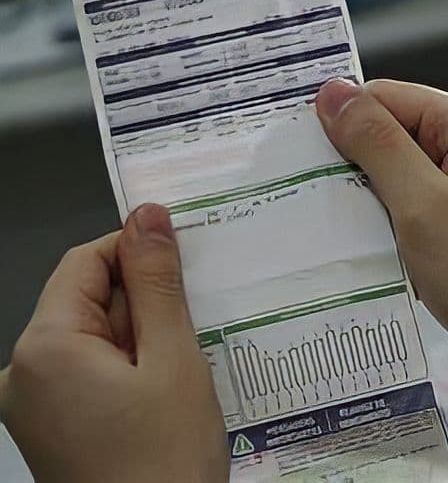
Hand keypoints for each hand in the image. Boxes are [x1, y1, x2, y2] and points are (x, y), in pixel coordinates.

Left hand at [0, 204, 228, 482]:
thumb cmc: (164, 462)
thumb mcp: (173, 359)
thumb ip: (158, 283)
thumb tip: (149, 216)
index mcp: (44, 347)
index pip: (86, 261)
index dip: (138, 251)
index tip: (187, 261)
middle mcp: (24, 372)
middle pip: (89, 300)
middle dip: (146, 302)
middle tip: (198, 326)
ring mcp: (34, 403)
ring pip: (95, 337)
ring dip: (145, 337)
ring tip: (185, 366)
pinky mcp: (53, 426)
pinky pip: (91, 372)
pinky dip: (131, 367)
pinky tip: (167, 390)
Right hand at [316, 79, 447, 367]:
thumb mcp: (424, 203)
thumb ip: (377, 146)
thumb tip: (335, 97)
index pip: (386, 97)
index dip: (340, 119)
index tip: (293, 148)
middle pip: (386, 136)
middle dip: (347, 164)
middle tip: (303, 194)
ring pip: (390, 180)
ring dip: (360, 202)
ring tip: (328, 227)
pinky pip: (403, 214)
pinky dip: (378, 229)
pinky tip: (357, 251)